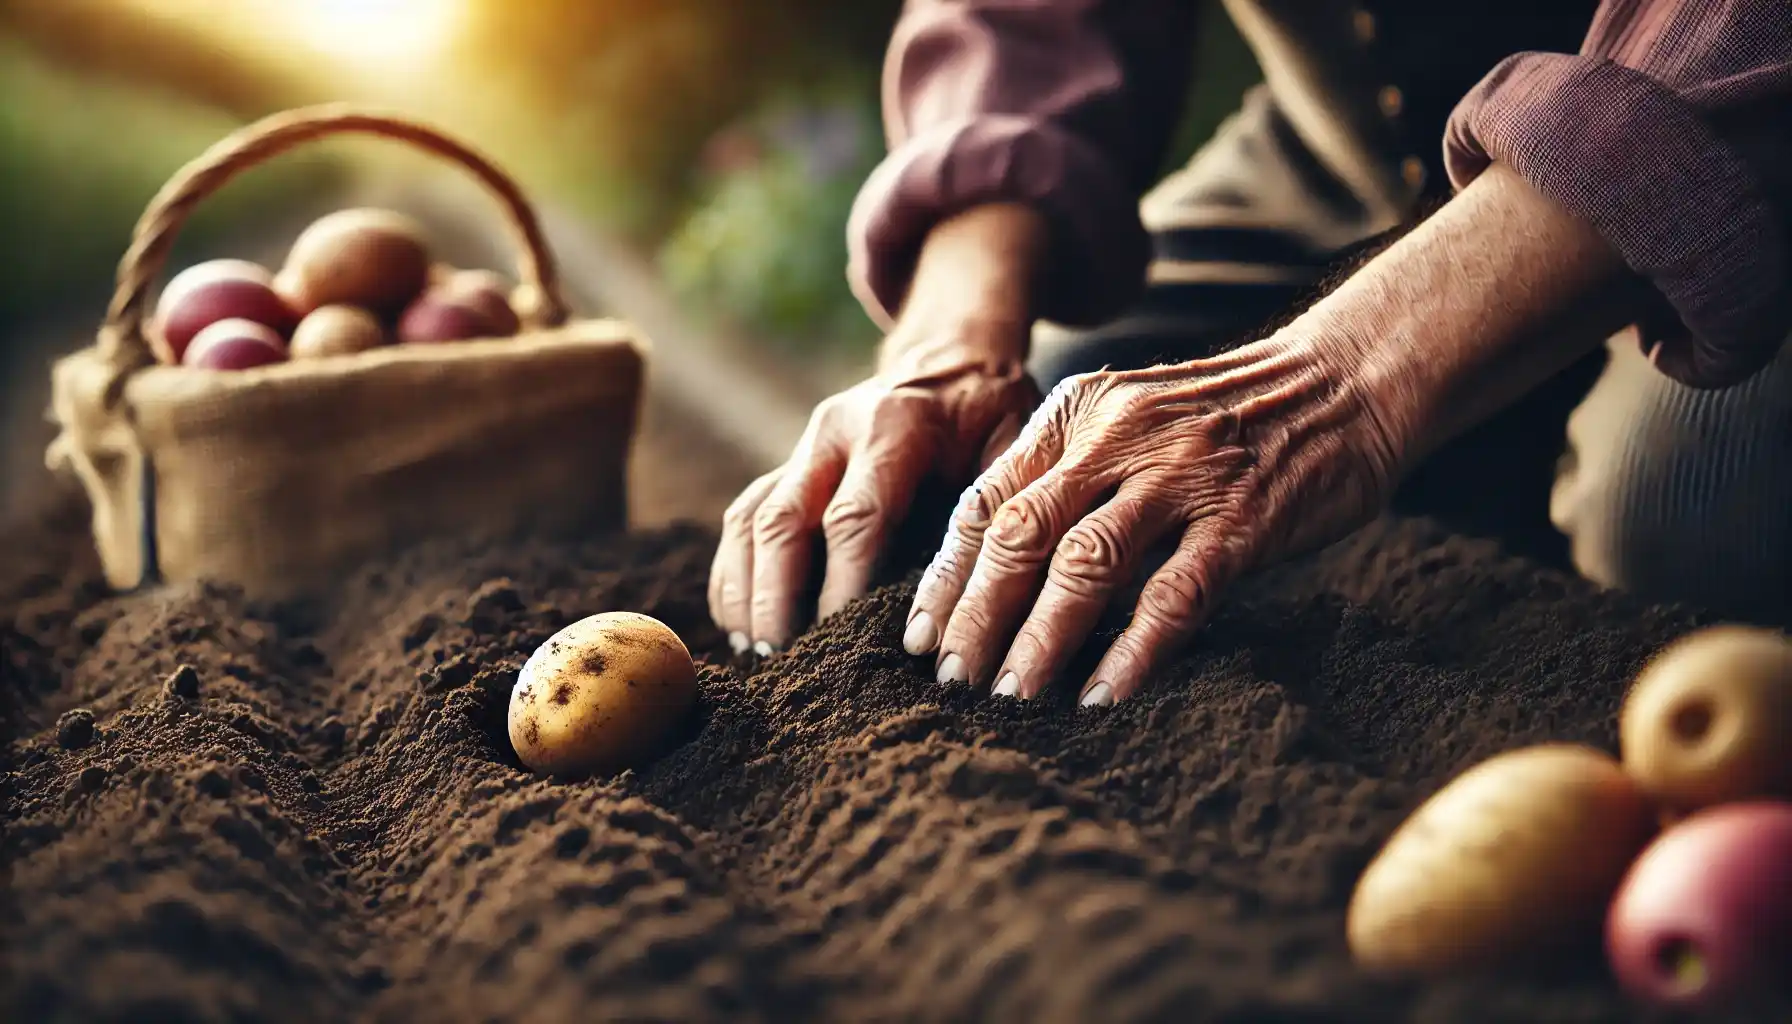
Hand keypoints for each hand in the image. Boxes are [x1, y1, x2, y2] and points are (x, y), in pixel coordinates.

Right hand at [709, 361, 1038, 654]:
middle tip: (781, 659)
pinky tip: (740, 622)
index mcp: (896, 427)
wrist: (954, 358)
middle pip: (782, 521)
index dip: (841, 587)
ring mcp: (803, 446)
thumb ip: (991, 510)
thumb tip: (973, 602)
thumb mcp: (1013, 444)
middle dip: (775, 597)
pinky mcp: (788, 464)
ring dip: (745, 589)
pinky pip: (743, 518)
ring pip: (750, 520)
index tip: (839, 644)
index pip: (855, 517)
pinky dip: (734, 572)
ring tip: (758, 651)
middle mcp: (835, 431)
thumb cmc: (992, 415)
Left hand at [901, 334, 1402, 704]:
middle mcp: (1116, 436)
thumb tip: (996, 568)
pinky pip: (1173, 594)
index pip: (985, 499)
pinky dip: (1133, 651)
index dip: (946, 574)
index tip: (918, 638)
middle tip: (951, 681)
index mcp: (1075, 412)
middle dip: (976, 615)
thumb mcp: (1127, 418)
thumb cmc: (1225, 419)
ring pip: (1084, 565)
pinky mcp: (1240, 518)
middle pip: (1020, 535)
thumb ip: (1065, 473)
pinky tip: (1102, 697)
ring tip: (1012, 696)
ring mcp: (1179, 476)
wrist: (1343, 382)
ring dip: (1039, 639)